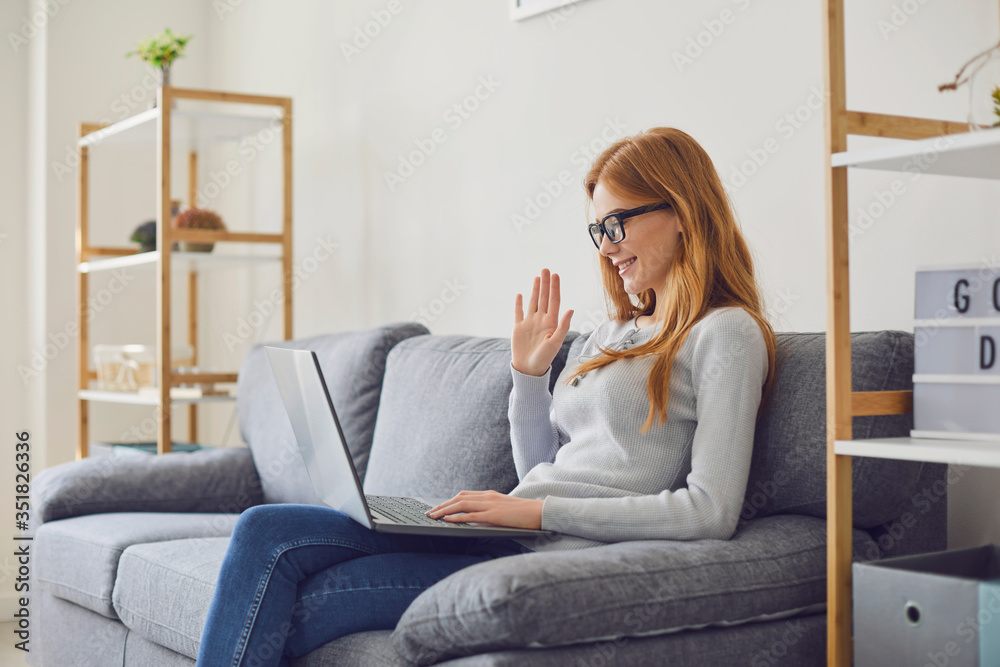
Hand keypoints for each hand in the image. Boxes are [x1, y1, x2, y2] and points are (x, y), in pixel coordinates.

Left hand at [426, 490, 543, 529]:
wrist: (540, 512)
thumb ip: (490, 511)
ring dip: (444, 510)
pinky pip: (472, 515)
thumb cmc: (524, 513)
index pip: (464, 495)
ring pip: (461, 504)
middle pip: (458, 498)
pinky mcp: (494, 515)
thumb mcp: (504, 509)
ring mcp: (490, 505)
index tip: (438, 508)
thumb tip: (476, 518)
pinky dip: (457, 516)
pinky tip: (448, 519)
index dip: (449, 501)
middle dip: (442, 505)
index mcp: (490, 495)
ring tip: (433, 516)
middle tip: (429, 513)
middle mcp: (487, 497)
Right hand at [512, 268, 573, 375]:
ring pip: (533, 302)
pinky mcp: (518, 328)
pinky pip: (518, 312)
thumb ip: (563, 325)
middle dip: (545, 284)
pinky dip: (519, 303)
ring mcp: (529, 323)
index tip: (556, 275)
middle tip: (546, 269)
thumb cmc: (544, 358)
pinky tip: (520, 294)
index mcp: (551, 322)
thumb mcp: (556, 342)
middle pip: (543, 298)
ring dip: (535, 289)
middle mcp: (541, 320)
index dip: (555, 288)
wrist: (528, 369)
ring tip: (537, 277)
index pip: (554, 301)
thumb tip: (571, 309)